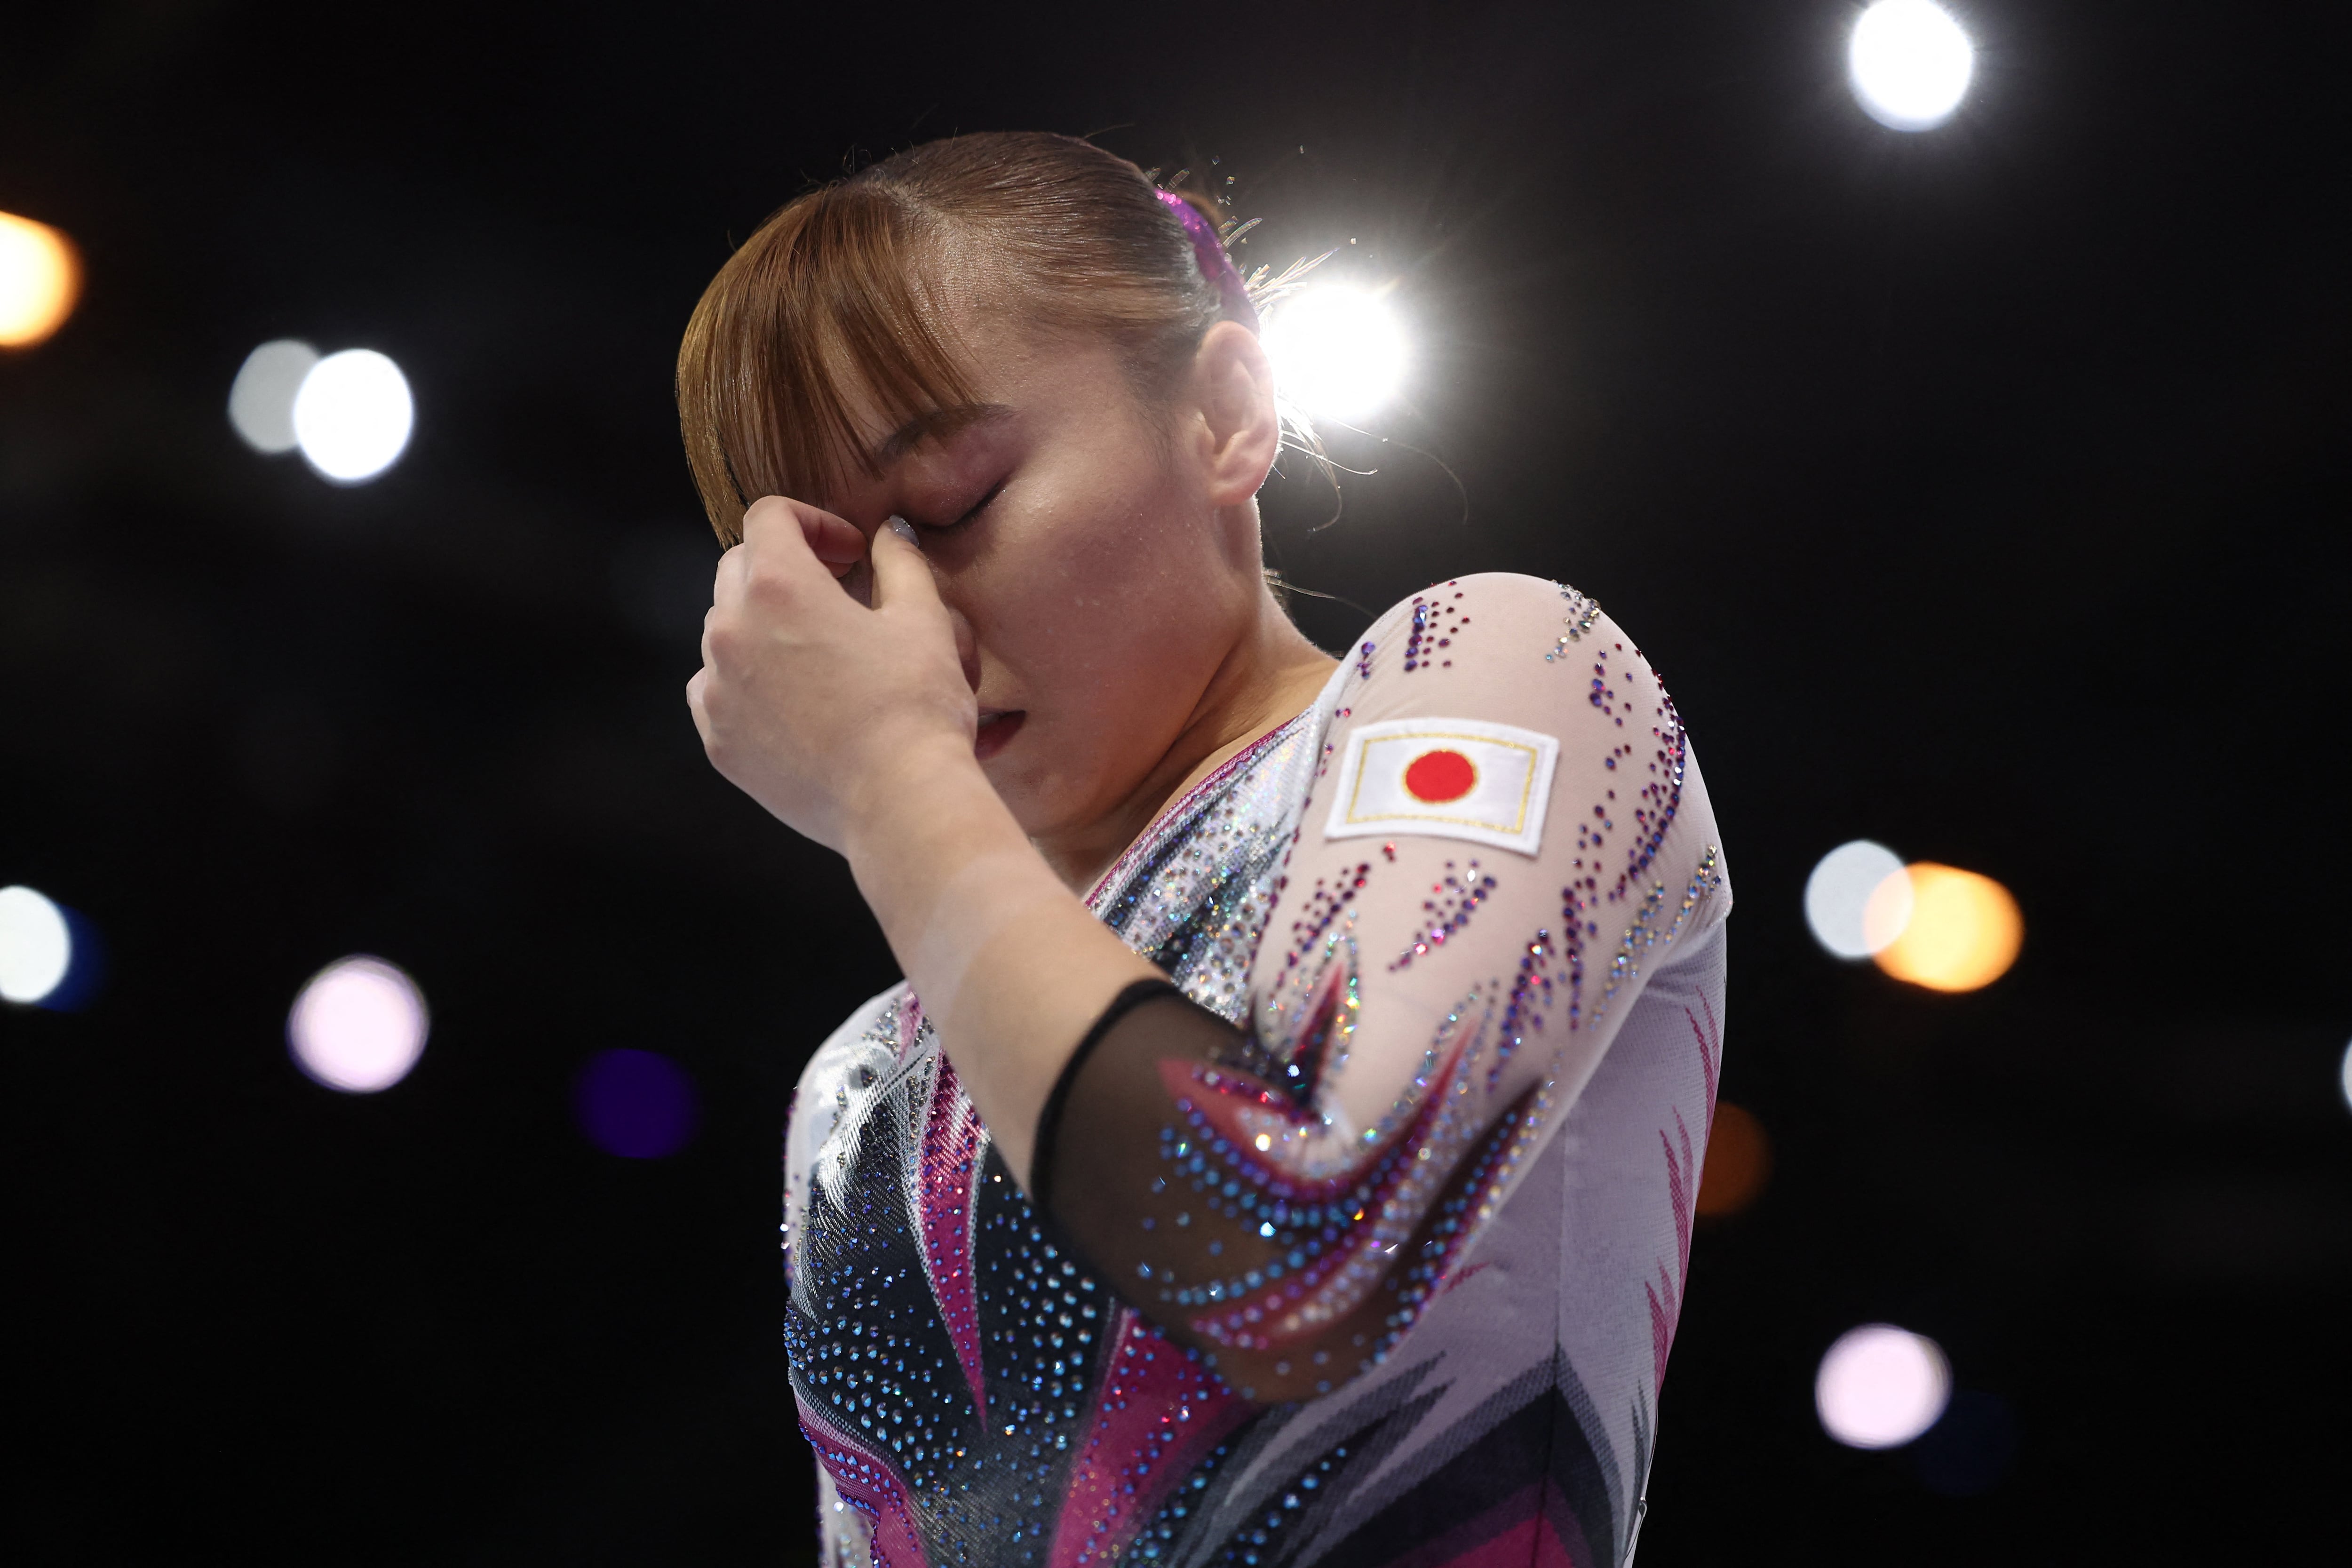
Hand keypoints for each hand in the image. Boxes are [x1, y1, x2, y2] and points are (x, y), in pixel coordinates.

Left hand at [688, 495, 976, 853]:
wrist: (898, 801)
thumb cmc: (916, 707)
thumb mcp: (923, 620)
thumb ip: (899, 562)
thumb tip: (890, 535)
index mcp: (778, 586)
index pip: (770, 518)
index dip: (815, 523)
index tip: (851, 554)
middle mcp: (731, 631)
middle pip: (738, 569)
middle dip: (785, 568)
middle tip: (836, 593)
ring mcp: (718, 690)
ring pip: (724, 632)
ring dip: (764, 626)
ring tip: (817, 652)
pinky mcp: (720, 742)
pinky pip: (718, 692)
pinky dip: (747, 684)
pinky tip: (795, 702)